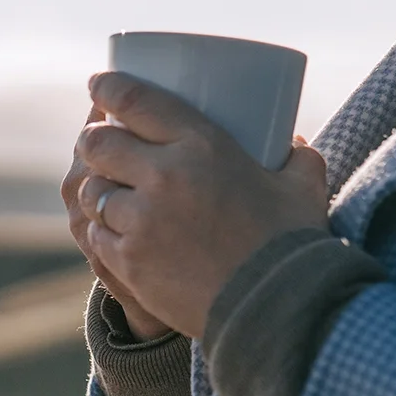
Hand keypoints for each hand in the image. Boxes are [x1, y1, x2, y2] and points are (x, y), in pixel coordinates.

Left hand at [71, 71, 331, 339]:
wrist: (277, 311)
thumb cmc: (292, 243)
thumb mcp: (303, 185)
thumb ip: (297, 156)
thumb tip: (291, 143)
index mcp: (203, 145)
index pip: (135, 100)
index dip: (108, 87)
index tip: (100, 84)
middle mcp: (163, 176)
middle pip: (98, 142)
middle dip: (94, 138)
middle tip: (101, 142)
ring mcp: (141, 221)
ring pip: (91, 190)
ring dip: (97, 187)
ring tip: (110, 191)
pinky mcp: (129, 262)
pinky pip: (96, 233)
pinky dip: (102, 228)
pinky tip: (116, 230)